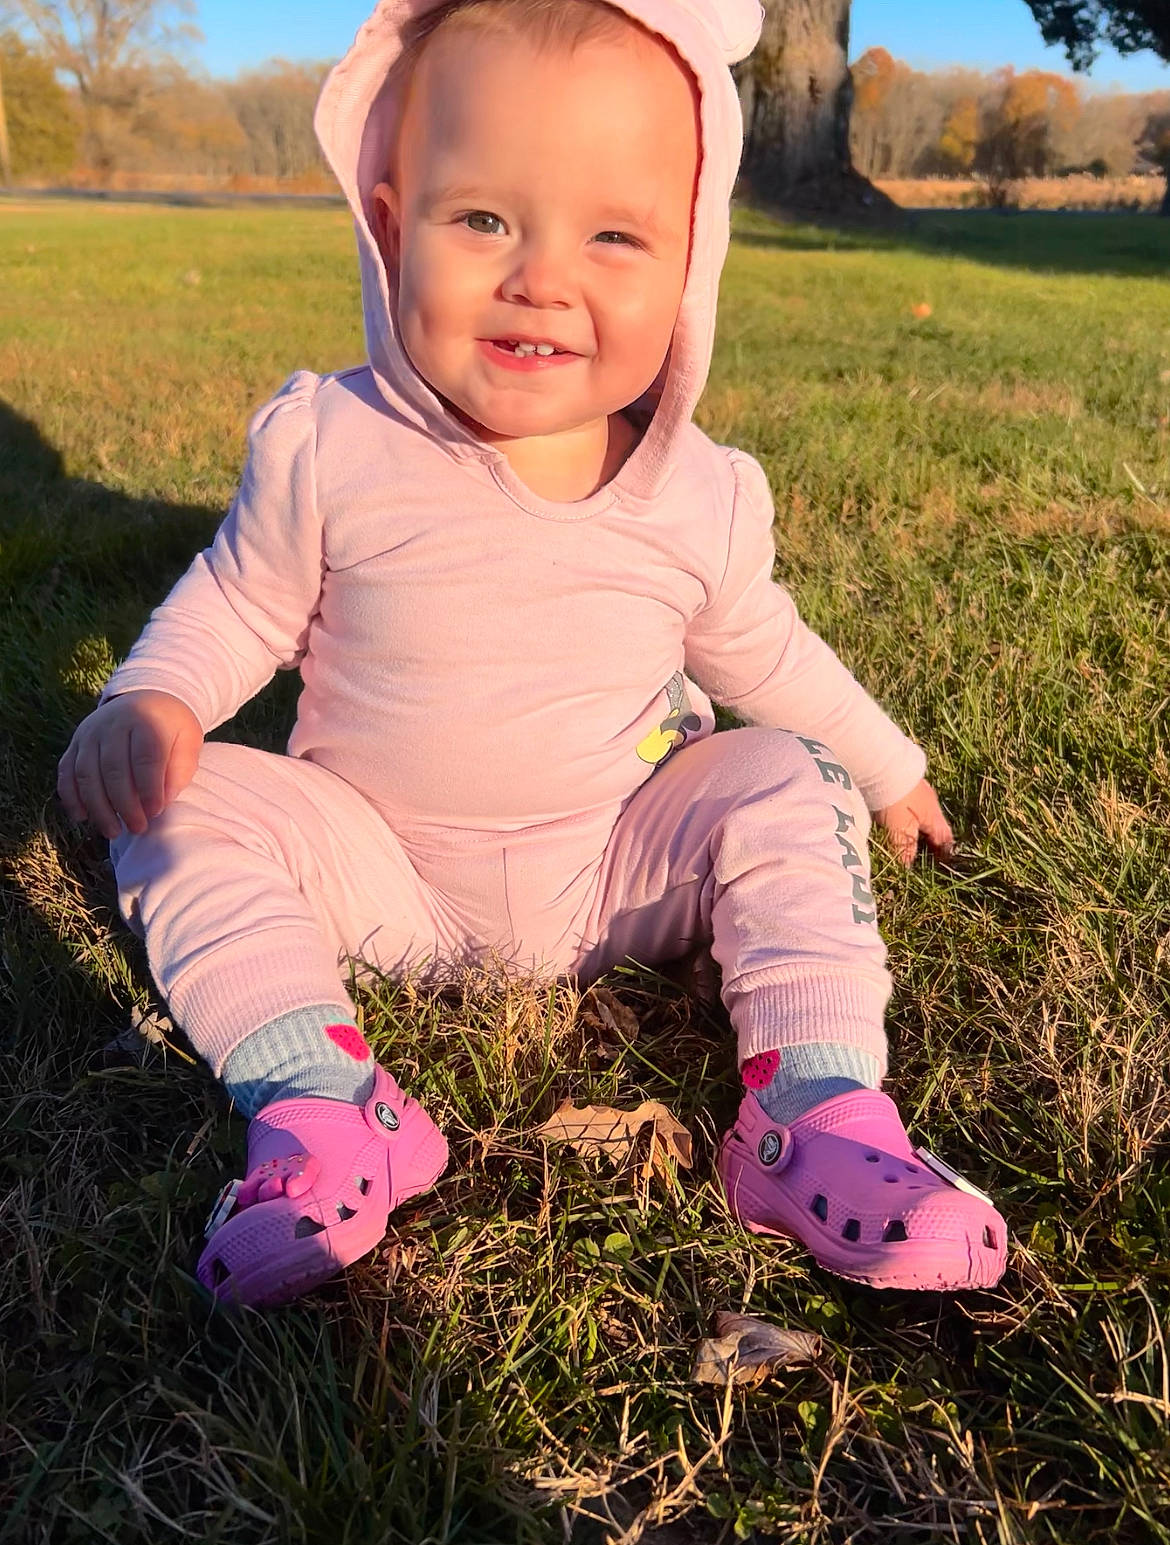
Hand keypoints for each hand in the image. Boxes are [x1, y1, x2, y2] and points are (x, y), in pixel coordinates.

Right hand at [57, 690, 203, 839]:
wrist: (145, 699)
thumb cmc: (171, 727)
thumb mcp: (188, 740)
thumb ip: (180, 768)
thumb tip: (164, 800)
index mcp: (145, 721)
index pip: (145, 758)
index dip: (149, 789)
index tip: (155, 813)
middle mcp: (113, 724)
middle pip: (113, 769)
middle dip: (124, 804)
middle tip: (137, 828)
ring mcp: (89, 733)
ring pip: (86, 773)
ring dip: (97, 807)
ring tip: (112, 831)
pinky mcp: (75, 743)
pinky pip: (66, 772)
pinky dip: (71, 797)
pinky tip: (82, 817)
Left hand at [874, 778, 952, 866]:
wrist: (880, 765)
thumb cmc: (894, 800)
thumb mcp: (900, 829)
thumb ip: (905, 848)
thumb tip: (908, 866)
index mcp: (934, 816)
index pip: (945, 839)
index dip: (943, 853)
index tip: (938, 864)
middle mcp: (930, 803)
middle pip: (934, 827)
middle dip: (930, 841)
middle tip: (922, 855)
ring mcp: (918, 791)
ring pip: (921, 815)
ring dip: (917, 828)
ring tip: (908, 840)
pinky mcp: (904, 783)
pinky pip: (910, 805)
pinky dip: (906, 816)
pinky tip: (895, 818)